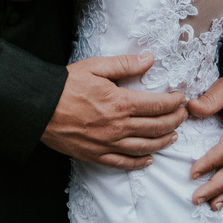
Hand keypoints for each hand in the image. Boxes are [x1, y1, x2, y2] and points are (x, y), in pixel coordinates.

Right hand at [42, 53, 186, 168]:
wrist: (39, 107)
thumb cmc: (65, 85)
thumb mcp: (95, 67)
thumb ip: (125, 64)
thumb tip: (149, 59)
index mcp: (120, 103)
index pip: (157, 105)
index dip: (174, 102)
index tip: (181, 99)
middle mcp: (118, 126)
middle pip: (156, 127)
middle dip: (174, 121)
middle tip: (183, 116)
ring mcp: (108, 143)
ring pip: (145, 146)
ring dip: (163, 142)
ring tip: (173, 136)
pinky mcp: (96, 155)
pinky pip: (123, 163)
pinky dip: (139, 163)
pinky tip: (148, 159)